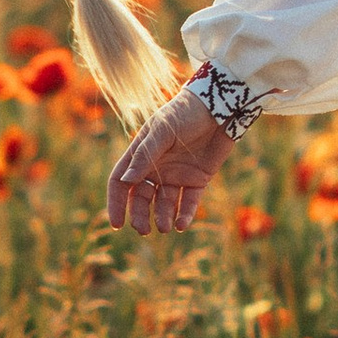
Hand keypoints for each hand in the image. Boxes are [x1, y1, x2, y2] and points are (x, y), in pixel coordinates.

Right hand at [105, 86, 235, 233]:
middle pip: (141, 198)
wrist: (220, 108)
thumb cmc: (186, 112)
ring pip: (164, 203)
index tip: (117, 223)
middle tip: (145, 230)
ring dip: (162, 217)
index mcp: (141, 155)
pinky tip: (182, 225)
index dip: (116, 203)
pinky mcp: (198, 179)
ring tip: (165, 227)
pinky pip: (188, 201)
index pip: (122, 183)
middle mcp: (156, 167)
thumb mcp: (163, 131)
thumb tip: (126, 181)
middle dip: (140, 216)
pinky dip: (184, 214)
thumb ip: (145, 155)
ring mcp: (176, 174)